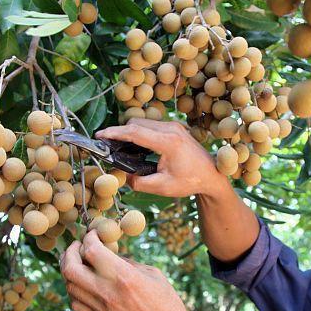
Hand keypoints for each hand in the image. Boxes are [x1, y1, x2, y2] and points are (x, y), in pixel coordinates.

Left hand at [60, 230, 196, 310]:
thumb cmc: (165, 301)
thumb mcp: (151, 273)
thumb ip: (126, 262)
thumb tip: (108, 253)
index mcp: (124, 276)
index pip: (92, 251)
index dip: (89, 238)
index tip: (93, 234)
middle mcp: (108, 292)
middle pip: (70, 268)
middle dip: (70, 252)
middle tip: (78, 246)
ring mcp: (101, 308)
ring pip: (68, 285)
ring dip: (70, 270)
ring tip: (79, 263)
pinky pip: (75, 303)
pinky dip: (73, 289)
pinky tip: (82, 283)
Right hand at [95, 119, 223, 197]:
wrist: (211, 175)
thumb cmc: (189, 181)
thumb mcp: (162, 187)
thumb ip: (138, 182)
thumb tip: (121, 174)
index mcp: (168, 142)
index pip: (135, 132)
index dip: (114, 133)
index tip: (99, 136)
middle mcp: (171, 129)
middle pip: (136, 123)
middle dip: (119, 132)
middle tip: (107, 146)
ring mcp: (174, 126)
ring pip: (143, 122)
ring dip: (129, 132)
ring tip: (119, 148)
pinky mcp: (174, 127)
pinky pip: (151, 125)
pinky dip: (139, 132)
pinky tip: (135, 146)